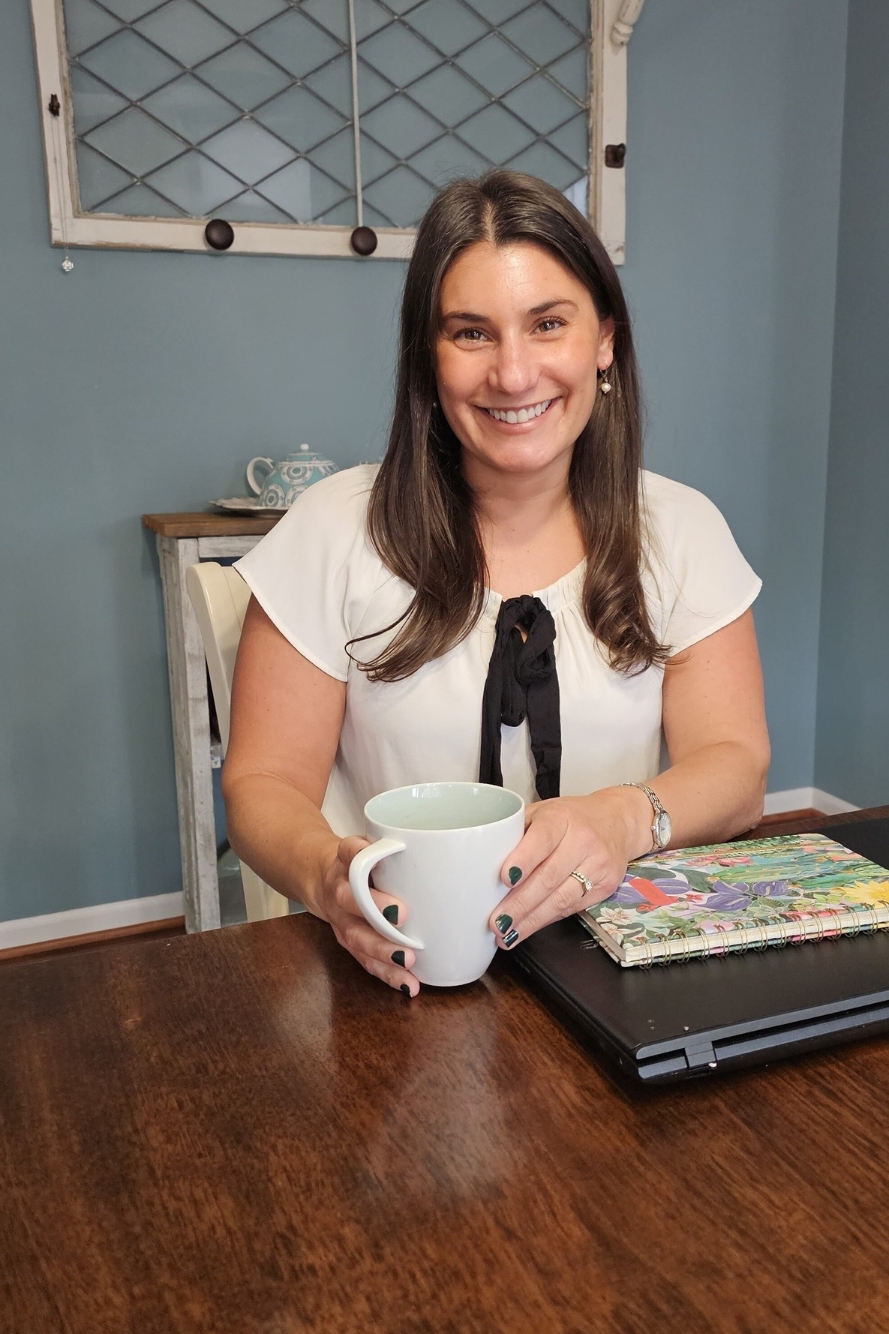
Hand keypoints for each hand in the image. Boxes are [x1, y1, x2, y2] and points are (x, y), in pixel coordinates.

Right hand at [316, 835, 419, 996]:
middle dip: (375, 911)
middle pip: (350, 900)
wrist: (322, 877)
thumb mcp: (369, 843)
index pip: (350, 852)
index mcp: (345, 858)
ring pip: (355, 937)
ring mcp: (339, 918)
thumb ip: (391, 844)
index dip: (360, 855)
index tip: (382, 858)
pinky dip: (386, 974)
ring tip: (407, 962)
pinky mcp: (345, 941)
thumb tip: (435, 848)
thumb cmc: (360, 860)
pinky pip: (363, 960)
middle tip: (402, 918)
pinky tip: (407, 984)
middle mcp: (338, 888)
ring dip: (382, 951)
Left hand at [488, 788, 650, 949]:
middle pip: (549, 877)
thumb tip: (481, 865)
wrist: (616, 821)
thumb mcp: (542, 812)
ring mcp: (598, 864)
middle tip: (496, 921)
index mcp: (561, 817)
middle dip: (520, 904)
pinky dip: (547, 919)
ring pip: (561, 899)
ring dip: (531, 920)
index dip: (523, 860)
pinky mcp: (607, 885)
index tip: (504, 879)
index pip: (542, 838)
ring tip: (507, 933)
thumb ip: (517, 832)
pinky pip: (572, 908)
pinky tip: (529, 927)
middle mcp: (583, 840)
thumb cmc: (570, 818)